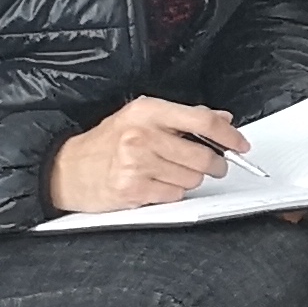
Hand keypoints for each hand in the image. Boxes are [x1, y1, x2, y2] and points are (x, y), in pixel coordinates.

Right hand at [49, 98, 244, 212]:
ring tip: (167, 172)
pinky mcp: (132, 189)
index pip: (203, 121)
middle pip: (203, 156)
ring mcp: (136, 163)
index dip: (230, 135)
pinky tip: (154, 184)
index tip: (241, 145)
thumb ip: (183, 118)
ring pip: (192, 179)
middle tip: (210, 166)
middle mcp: (141, 135)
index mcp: (147, 111)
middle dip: (215, 164)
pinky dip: (171, 192)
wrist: (66, 169)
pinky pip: (175, 195)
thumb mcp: (140, 118)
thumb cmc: (105, 143)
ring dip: (189, 179)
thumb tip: (223, 121)